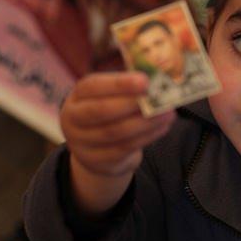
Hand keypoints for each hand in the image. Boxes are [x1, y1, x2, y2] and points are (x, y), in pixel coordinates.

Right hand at [61, 72, 174, 213]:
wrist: (97, 148)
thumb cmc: (110, 111)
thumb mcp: (112, 95)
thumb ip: (130, 87)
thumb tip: (158, 79)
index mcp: (77, 96)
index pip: (93, 86)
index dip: (119, 83)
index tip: (145, 81)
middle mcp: (73, 119)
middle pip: (100, 111)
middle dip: (132, 104)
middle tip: (159, 98)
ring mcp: (81, 143)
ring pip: (115, 132)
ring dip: (145, 122)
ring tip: (168, 114)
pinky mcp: (96, 161)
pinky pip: (124, 148)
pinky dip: (147, 137)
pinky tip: (162, 127)